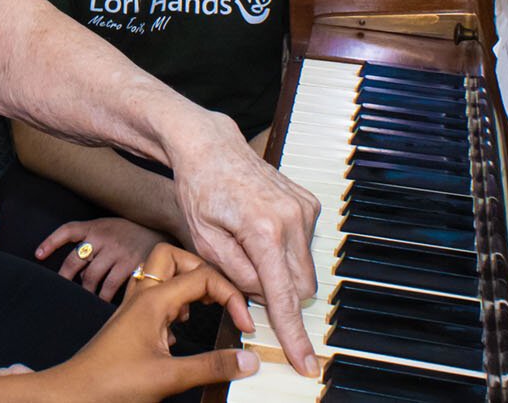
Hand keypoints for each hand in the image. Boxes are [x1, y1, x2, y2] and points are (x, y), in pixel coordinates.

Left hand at [36, 217, 166, 301]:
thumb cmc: (132, 232)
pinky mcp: (131, 264)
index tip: (38, 255)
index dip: (51, 242)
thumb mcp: (111, 226)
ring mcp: (117, 251)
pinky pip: (111, 286)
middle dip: (66, 277)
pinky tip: (102, 304)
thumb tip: (77, 263)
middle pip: (76, 260)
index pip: (68, 230)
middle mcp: (104, 237)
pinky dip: (104, 298)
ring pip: (91, 277)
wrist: (164, 229)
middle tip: (62, 291)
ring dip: (86, 291)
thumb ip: (93, 238)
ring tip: (85, 300)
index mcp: (97, 226)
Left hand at [44, 248, 257, 401]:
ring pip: (164, 275)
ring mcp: (134, 308)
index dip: (231, 296)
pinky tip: (181, 329)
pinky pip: (156, 296)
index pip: (203, 276)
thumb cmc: (110, 384)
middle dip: (204, 270)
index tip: (245, 326)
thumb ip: (211, 366)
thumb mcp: (168, 377)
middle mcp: (142, 296)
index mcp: (153, 299)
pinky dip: (176, 303)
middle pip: (176, 257)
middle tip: (224, 299)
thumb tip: (249, 360)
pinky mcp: (131, 323)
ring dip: (188, 284)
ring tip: (206, 311)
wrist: (72, 395)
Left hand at [167, 113, 321, 375]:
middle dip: (276, 295)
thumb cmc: (199, 190)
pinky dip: (285, 251)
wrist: (211, 146)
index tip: (306, 363)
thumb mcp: (204, 240)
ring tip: (248, 246)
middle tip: (244, 275)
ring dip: (280, 272)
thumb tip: (263, 298)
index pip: (283, 297)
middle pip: (298, 287)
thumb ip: (236, 275)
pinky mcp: (308, 203)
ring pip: (303, 269)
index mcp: (263, 231)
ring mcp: (304, 209)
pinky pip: (304, 246)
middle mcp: (291, 219)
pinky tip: (259, 230)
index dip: (293, 335)